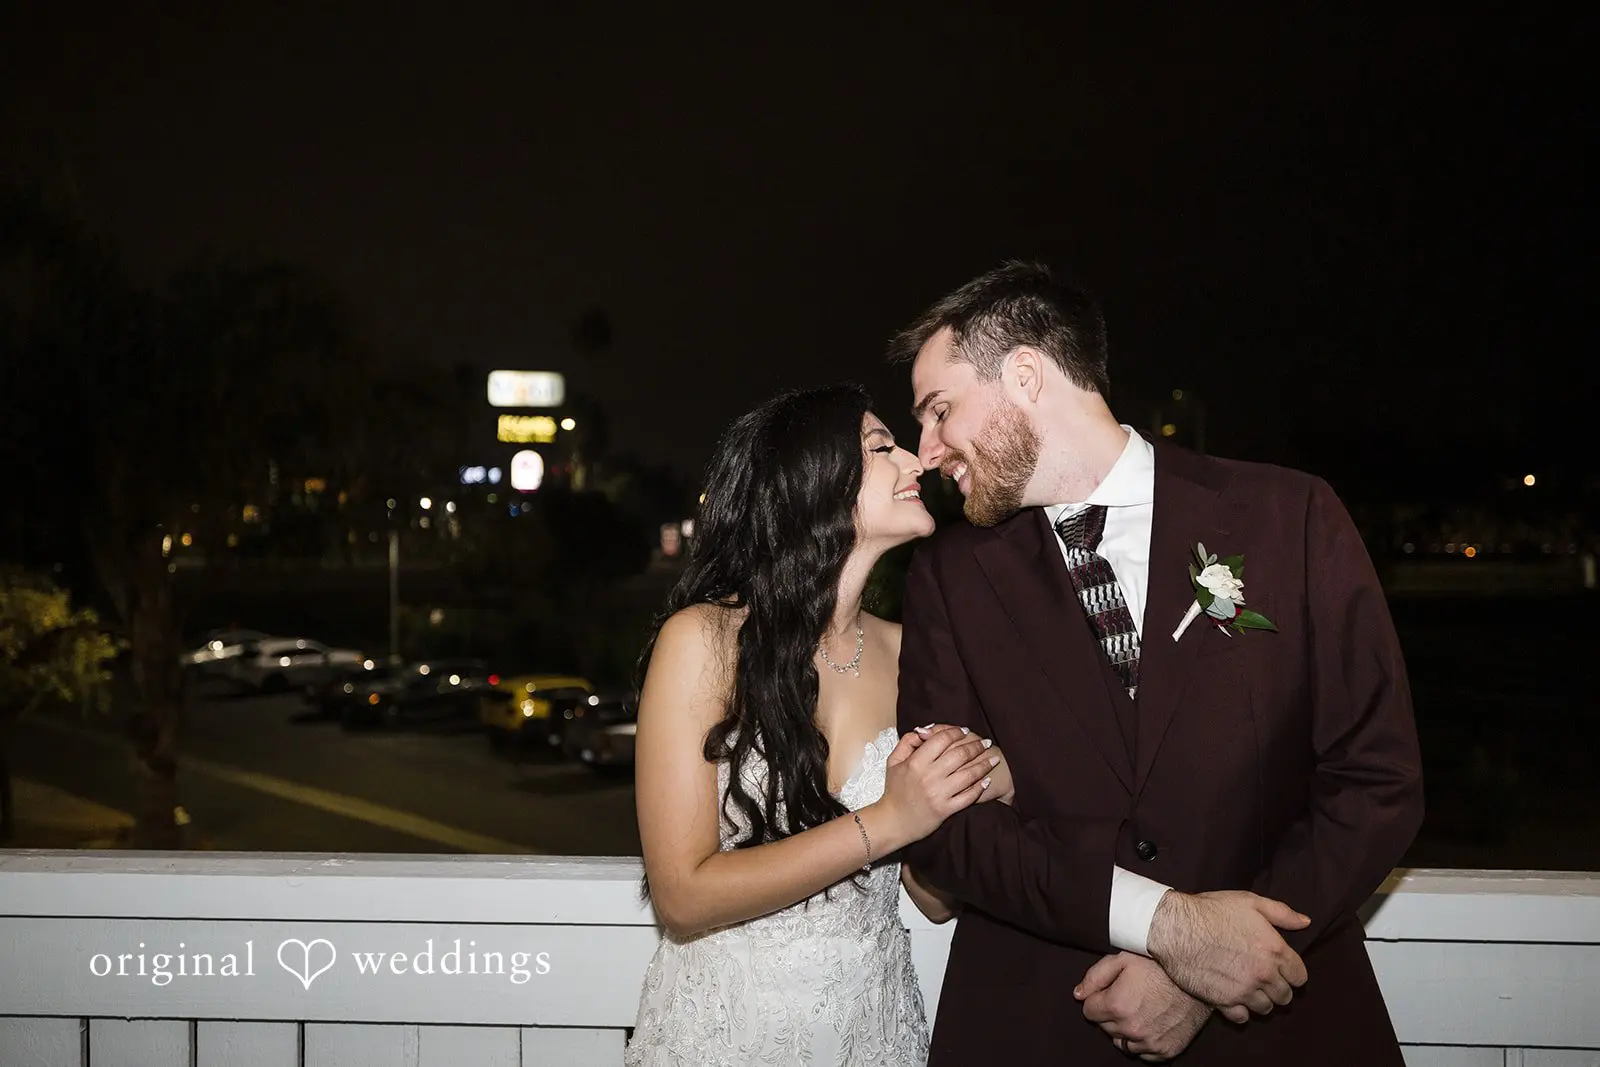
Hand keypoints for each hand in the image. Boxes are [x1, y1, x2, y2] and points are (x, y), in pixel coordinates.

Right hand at [876, 725, 996, 842]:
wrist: (893, 822)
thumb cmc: (894, 791)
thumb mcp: (893, 762)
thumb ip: (907, 743)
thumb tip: (923, 730)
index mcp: (916, 763)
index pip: (941, 739)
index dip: (956, 732)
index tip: (965, 731)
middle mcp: (929, 776)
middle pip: (959, 754)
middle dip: (976, 746)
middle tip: (985, 742)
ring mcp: (939, 794)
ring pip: (968, 774)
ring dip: (984, 765)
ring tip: (993, 759)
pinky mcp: (946, 809)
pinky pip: (968, 796)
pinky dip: (979, 788)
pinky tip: (987, 781)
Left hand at [1076, 952, 1211, 1061]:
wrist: (1198, 977)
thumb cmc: (1160, 965)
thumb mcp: (1123, 959)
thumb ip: (1095, 976)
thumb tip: (1078, 994)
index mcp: (1117, 1005)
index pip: (1089, 1011)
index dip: (1097, 999)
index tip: (1108, 992)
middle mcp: (1131, 1028)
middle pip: (1105, 1028)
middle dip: (1110, 1014)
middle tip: (1127, 998)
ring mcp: (1149, 1042)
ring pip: (1122, 1043)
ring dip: (1125, 1031)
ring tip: (1138, 1011)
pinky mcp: (1166, 1050)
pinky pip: (1144, 1054)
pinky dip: (1143, 1043)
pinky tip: (1150, 1024)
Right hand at [1145, 889, 1310, 1019]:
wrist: (1175, 927)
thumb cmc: (1211, 910)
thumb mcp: (1249, 902)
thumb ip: (1281, 913)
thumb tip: (1305, 922)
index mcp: (1275, 950)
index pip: (1300, 977)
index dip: (1292, 973)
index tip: (1281, 968)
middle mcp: (1264, 974)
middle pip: (1285, 996)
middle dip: (1278, 988)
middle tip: (1264, 978)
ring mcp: (1244, 990)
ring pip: (1266, 1009)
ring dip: (1260, 1000)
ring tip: (1249, 988)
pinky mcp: (1223, 1001)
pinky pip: (1242, 1018)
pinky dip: (1240, 1011)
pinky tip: (1233, 997)